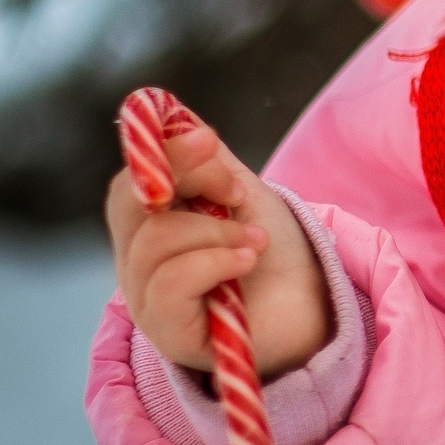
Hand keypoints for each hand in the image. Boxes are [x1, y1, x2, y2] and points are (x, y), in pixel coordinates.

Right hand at [106, 114, 330, 379]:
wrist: (313, 310)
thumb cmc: (273, 252)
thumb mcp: (241, 195)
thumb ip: (207, 159)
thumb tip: (170, 111)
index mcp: (150, 224)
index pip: (132, 180)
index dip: (168, 153)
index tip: (210, 141)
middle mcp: (138, 262)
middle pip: (131, 205)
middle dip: (193, 183)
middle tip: (242, 193)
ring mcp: (148, 299)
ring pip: (155, 242)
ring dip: (217, 230)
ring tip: (257, 240)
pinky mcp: (169, 333)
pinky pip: (170, 284)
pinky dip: (214, 261)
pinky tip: (247, 259)